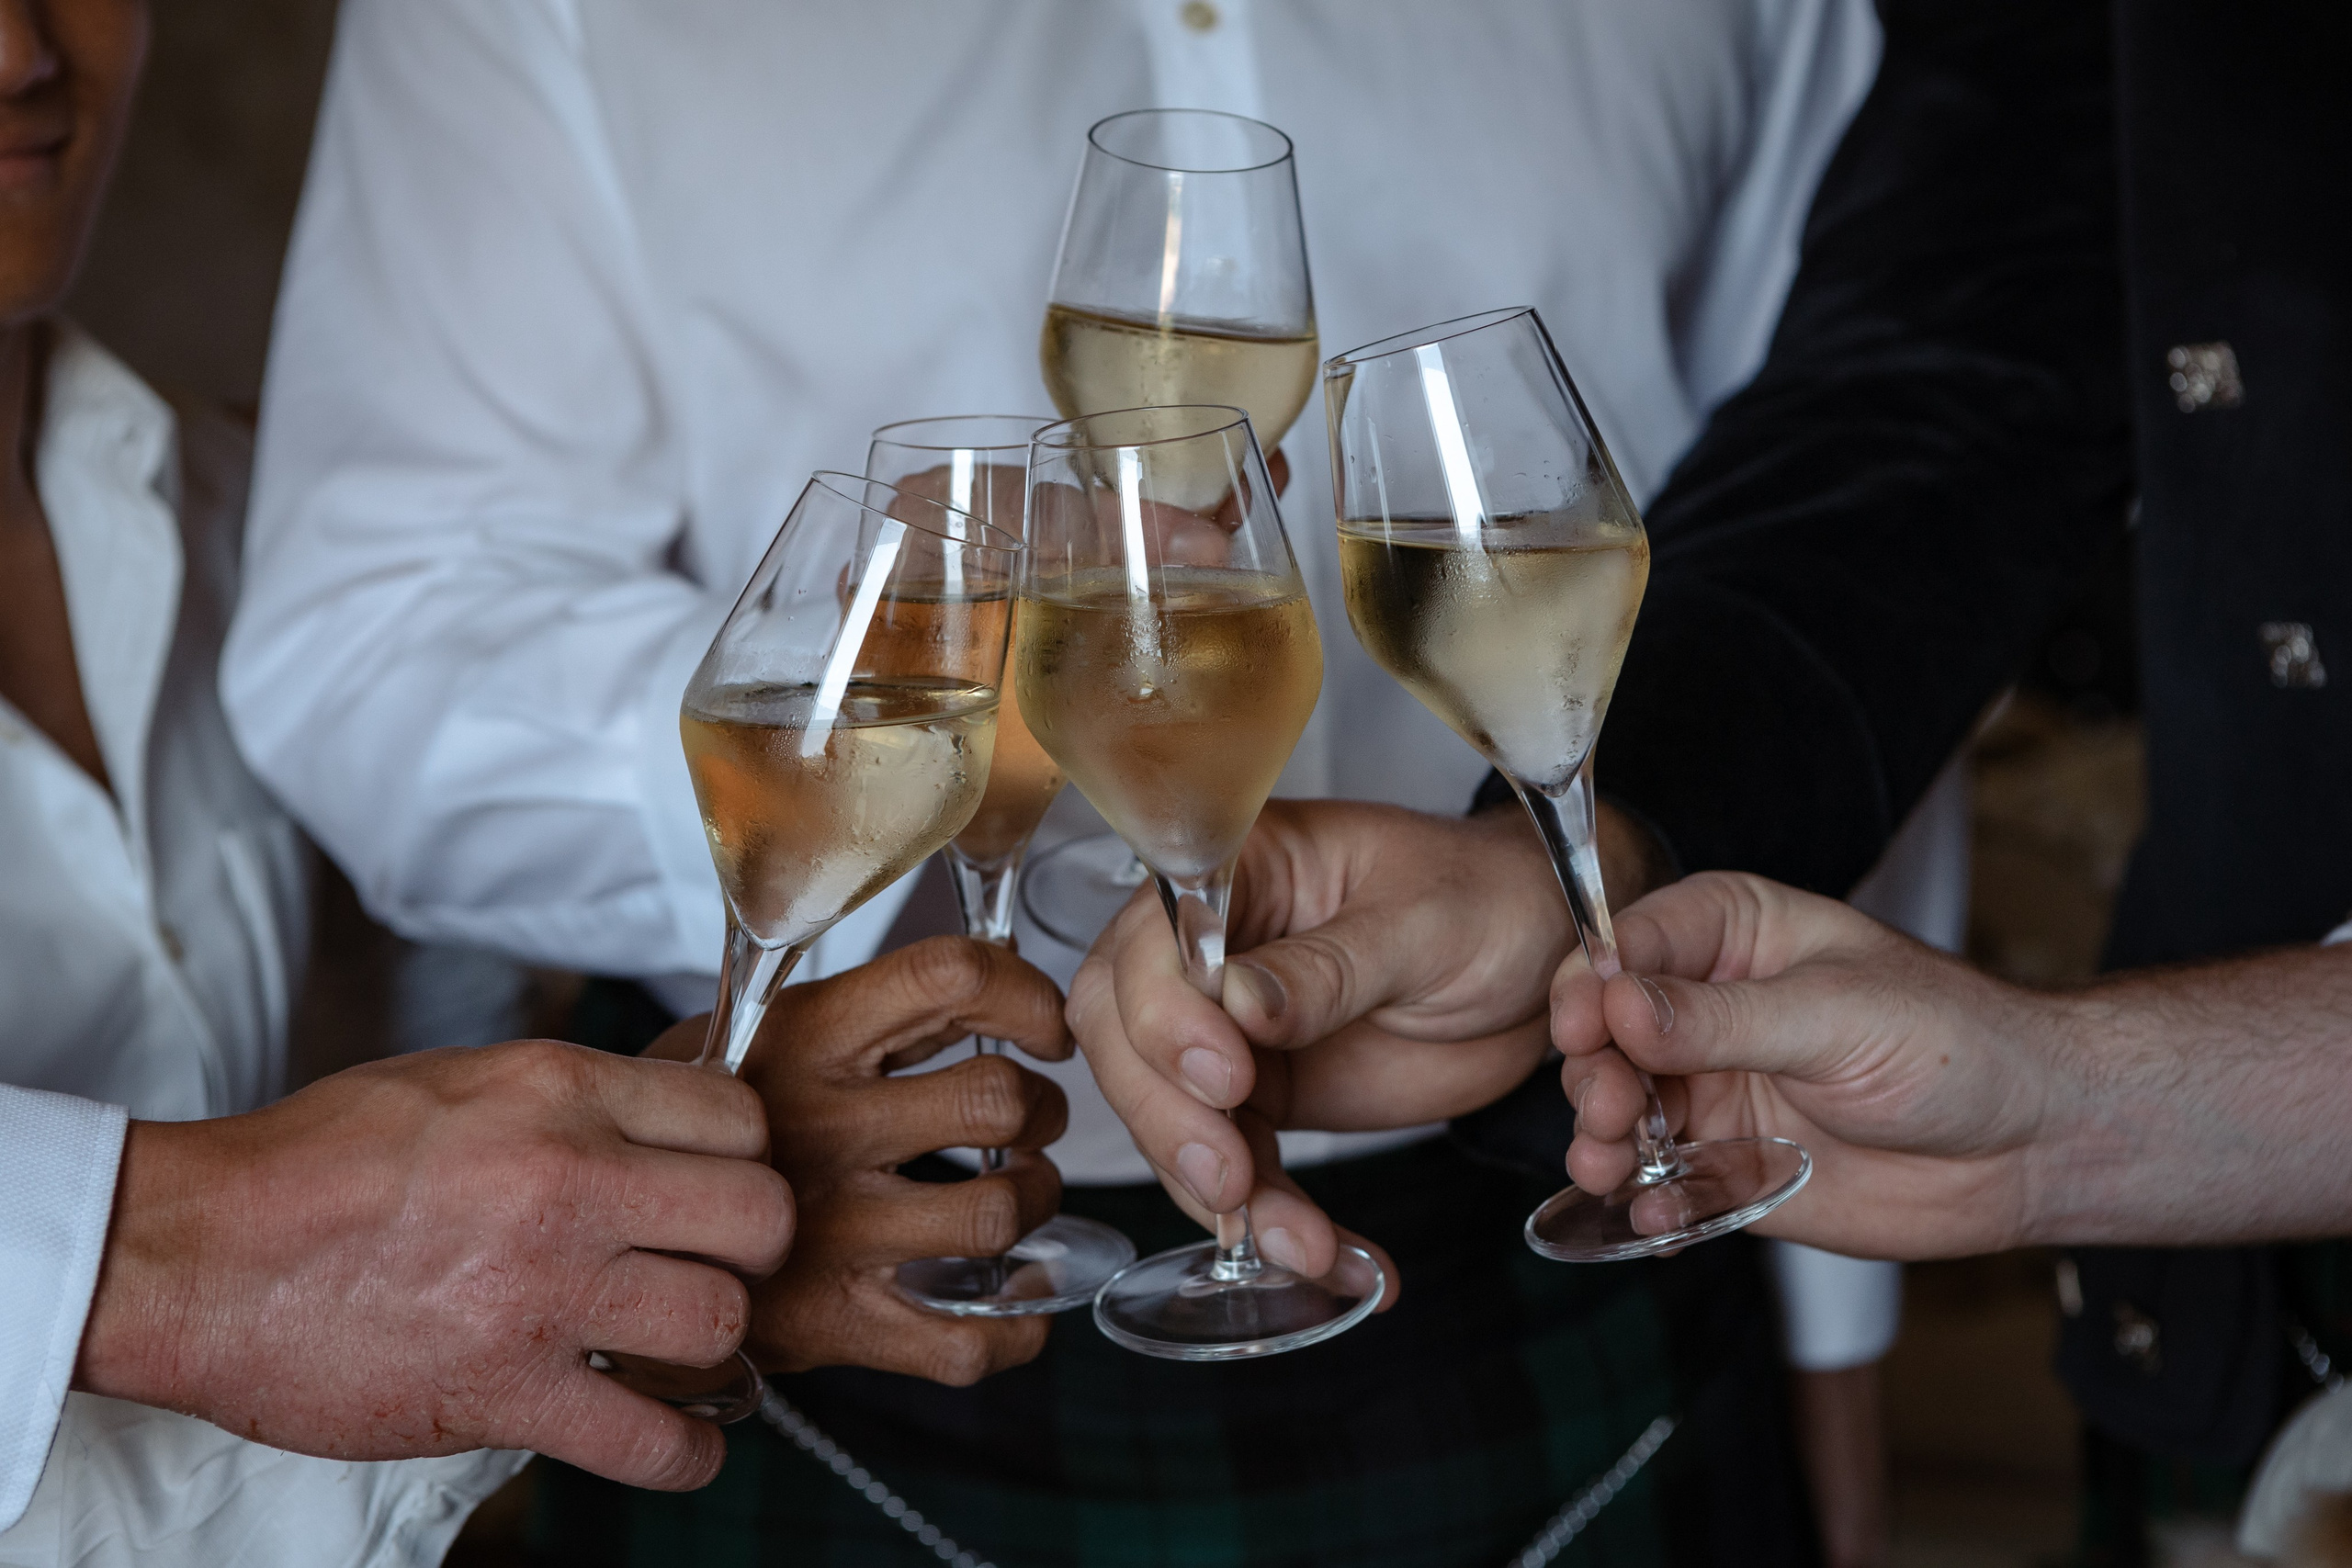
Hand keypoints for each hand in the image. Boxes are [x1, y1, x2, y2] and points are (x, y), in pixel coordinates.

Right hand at [75, 1040, 793, 1489]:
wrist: (195, 1252)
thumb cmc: (312, 1165)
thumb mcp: (461, 1083)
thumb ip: (570, 1103)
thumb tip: (661, 1128)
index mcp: (557, 1092)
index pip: (734, 1112)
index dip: (742, 1154)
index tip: (721, 1182)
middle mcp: (568, 1181)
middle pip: (759, 1214)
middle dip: (753, 1244)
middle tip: (719, 1261)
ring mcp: (542, 1292)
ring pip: (722, 1320)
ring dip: (714, 1341)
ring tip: (683, 1345)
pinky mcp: (504, 1393)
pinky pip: (650, 1440)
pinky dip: (686, 1454)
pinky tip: (682, 1441)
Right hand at [663, 937, 1072, 1385]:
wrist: (578, 1234)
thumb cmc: (691, 1131)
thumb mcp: (753, 1037)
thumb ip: (863, 1013)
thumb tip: (990, 990)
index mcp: (804, 1037)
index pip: (951, 978)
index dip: (1026, 995)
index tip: (1042, 1027)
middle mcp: (820, 1127)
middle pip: (996, 1098)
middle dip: (1042, 1109)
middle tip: (1030, 1120)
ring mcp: (828, 1231)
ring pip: (997, 1213)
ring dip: (1036, 1201)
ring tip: (1018, 1193)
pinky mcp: (830, 1324)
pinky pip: (964, 1340)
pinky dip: (1016, 1324)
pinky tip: (1012, 1298)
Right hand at [1068, 796, 1658, 1284]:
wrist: (1546, 961)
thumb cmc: (1488, 900)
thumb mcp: (1422, 923)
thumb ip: (1328, 967)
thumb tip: (1237, 1005)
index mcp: (1239, 870)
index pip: (1150, 941)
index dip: (1165, 1015)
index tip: (1226, 1076)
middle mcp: (1211, 948)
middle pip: (1127, 1036)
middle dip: (1169, 1118)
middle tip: (1231, 1177)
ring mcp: (1228, 1028)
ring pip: (1169, 1115)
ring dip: (1221, 1190)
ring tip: (1298, 1243)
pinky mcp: (1262, 1097)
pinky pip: (1237, 1165)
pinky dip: (1271, 1219)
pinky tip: (1322, 1256)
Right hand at [1552, 872, 2062, 1258]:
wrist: (2027, 1146)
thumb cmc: (1955, 1046)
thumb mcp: (1835, 1017)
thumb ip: (1721, 1018)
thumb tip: (1617, 1003)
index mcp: (1731, 935)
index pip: (1629, 943)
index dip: (1591, 982)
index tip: (1582, 1027)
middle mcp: (1706, 1008)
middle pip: (1605, 1032)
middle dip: (1593, 1071)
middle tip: (1610, 1111)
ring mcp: (1712, 1087)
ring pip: (1620, 1109)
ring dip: (1602, 1139)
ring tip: (1610, 1165)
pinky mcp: (1726, 1162)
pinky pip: (1659, 1182)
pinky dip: (1643, 1201)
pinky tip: (1651, 1215)